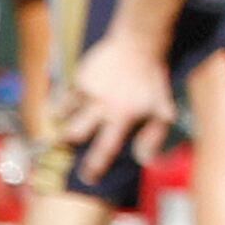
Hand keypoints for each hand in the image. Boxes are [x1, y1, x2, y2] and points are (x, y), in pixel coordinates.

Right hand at [63, 35, 177, 181]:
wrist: (139, 44)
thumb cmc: (153, 81)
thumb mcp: (163, 110)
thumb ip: (154, 137)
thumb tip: (144, 160)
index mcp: (123, 116)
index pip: (106, 148)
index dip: (95, 166)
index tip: (87, 179)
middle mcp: (102, 105)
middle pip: (74, 133)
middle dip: (68, 143)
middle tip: (66, 147)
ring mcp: (88, 90)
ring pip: (63, 114)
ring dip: (62, 122)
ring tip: (63, 124)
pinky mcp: (79, 77)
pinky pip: (62, 96)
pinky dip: (60, 104)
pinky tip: (61, 108)